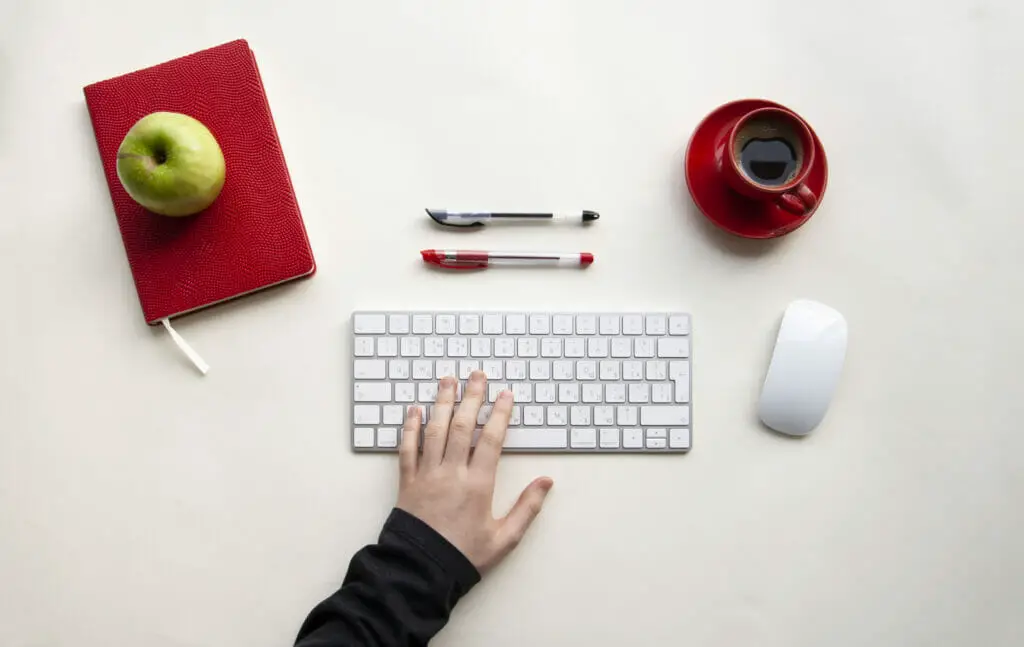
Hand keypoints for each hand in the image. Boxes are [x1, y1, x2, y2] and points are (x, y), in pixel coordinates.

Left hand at [396, 372, 553, 573]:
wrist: (421, 571)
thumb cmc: (464, 557)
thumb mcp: (504, 538)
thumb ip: (527, 508)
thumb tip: (546, 482)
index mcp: (477, 485)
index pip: (491, 439)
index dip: (500, 414)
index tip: (505, 394)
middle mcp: (451, 473)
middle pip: (462, 426)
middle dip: (471, 397)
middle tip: (477, 374)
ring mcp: (427, 476)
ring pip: (435, 430)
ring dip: (442, 403)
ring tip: (448, 380)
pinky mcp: (407, 483)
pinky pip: (407, 448)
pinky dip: (409, 427)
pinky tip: (414, 410)